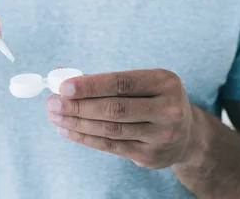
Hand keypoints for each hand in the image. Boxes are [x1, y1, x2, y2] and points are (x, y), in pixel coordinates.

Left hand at [46, 69, 196, 168]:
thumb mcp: (144, 84)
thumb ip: (109, 83)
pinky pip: (111, 146)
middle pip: (115, 108)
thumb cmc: (152, 100)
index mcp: (165, 82)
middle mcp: (168, 109)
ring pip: (111, 129)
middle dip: (79, 106)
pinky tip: (68, 129)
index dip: (91, 85)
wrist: (186, 134)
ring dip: (77, 122)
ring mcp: (161, 135)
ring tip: (55, 115)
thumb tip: (66, 82)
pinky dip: (85, 137)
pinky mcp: (151, 156)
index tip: (64, 87)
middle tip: (53, 103)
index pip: (122, 83)